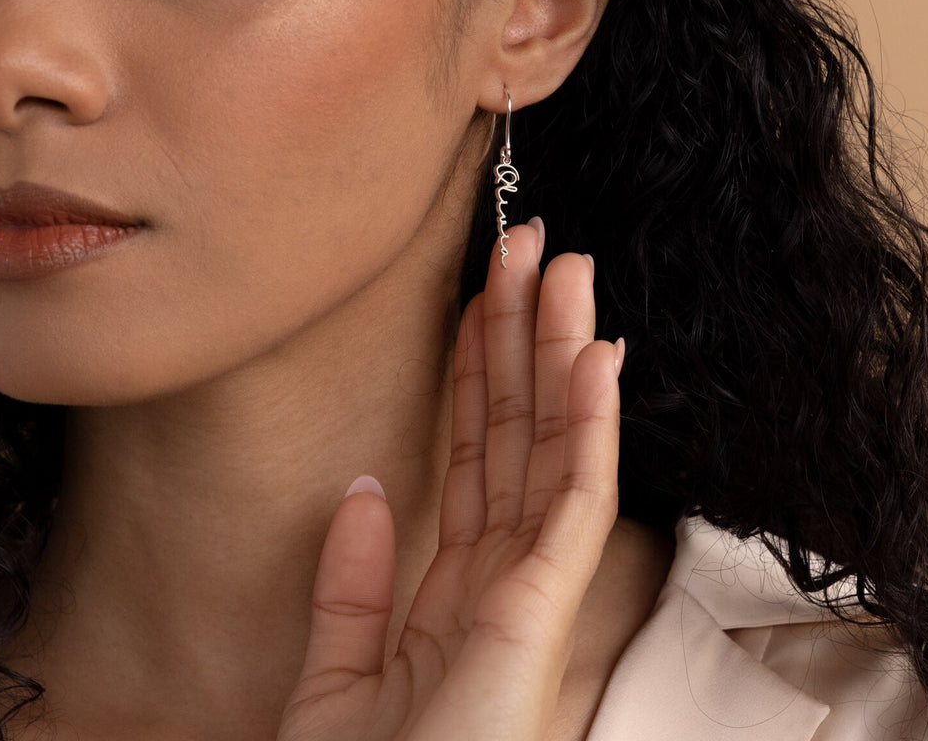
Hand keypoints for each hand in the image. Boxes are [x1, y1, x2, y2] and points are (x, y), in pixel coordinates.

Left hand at [276, 221, 622, 740]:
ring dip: (564, 352)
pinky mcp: (543, 609)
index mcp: (457, 585)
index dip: (480, 370)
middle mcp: (503, 574)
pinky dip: (589, 426)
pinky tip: (594, 359)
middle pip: (520, 430)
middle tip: (535, 247)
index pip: (476, 452)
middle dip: (528, 334)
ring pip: (555, 444)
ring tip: (569, 271)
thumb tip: (365, 485)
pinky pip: (572, 499)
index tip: (482, 298)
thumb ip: (351, 581)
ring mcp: (530, 587)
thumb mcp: (333, 679)